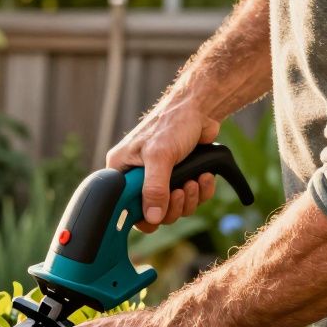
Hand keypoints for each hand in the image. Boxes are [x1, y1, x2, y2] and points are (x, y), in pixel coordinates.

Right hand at [106, 96, 220, 231]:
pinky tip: (204, 177)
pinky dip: (200, 192)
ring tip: (195, 181)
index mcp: (122, 170)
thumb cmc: (172, 123)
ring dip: (189, 198)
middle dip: (172, 206)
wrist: (200, 108)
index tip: (157, 214)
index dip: (141, 215)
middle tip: (181, 191)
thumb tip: (152, 217)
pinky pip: (190, 199)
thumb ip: (154, 188)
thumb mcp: (159, 156)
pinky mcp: (180, 177)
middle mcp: (138, 177)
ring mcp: (160, 178)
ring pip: (174, 208)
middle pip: (152, 212)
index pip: (124, 206)